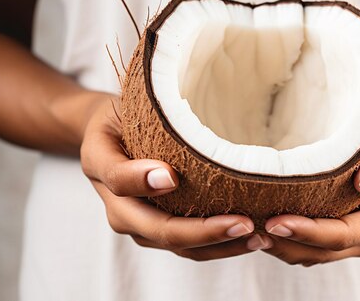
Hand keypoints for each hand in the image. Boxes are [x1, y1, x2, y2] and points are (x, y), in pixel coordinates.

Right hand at [80, 94, 257, 260]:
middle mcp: (119, 207)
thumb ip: (135, 127)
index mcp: (101, 169)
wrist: (111, 135)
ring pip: (180, 247)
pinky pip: (192, 249)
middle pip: (159, 230)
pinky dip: (223, 247)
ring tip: (258, 236)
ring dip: (221, 246)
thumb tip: (169, 174)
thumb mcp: (117, 111)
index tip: (172, 176)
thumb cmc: (121, 117)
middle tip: (244, 223)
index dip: (143, 181)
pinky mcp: (162, 231)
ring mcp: (140, 225)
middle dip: (204, 231)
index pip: (120, 181)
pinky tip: (252, 238)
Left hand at [260, 105, 359, 265]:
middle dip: (284, 242)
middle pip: (320, 250)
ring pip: (309, 252)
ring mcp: (352, 235)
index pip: (342, 234)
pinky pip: (307, 243)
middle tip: (246, 225)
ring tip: (245, 225)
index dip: (308, 231)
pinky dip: (284, 237)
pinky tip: (259, 219)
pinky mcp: (337, 225)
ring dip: (279, 244)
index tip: (275, 220)